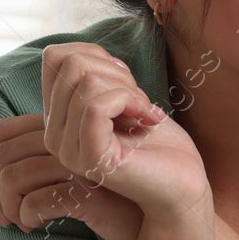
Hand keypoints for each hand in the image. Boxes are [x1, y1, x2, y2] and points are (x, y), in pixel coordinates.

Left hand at [0, 113, 144, 239]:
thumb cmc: (123, 192)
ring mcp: (81, 163)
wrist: (164, 211)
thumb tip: (2, 173)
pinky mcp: (89, 190)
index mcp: (64, 128)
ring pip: (14, 178)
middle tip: (1, 216)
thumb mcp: (85, 169)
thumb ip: (54, 157)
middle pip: (4, 154)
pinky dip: (27, 217)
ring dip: (6, 207)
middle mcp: (70, 139)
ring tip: (17, 224)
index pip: (5, 129)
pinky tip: (35, 226)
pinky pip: (38, 202)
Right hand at [37, 43, 209, 222]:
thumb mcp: (123, 99)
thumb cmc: (159, 144)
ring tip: (146, 112)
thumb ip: (96, 77)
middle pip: (70, 64)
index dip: (97, 56)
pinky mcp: (91, 159)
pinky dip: (130, 101)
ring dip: (127, 89)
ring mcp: (69, 150)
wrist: (183, 187)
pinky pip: (95, 105)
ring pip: (85, 82)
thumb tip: (82, 52)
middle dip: (115, 71)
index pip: (55, 57)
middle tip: (140, 101)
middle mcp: (54, 135)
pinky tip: (149, 119)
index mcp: (58, 118)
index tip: (126, 84)